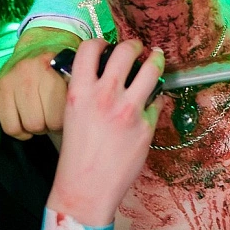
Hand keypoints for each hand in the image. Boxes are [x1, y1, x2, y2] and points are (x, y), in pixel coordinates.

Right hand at [0, 26, 81, 139]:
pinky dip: (19, 130)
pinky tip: (26, 123)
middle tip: (53, 118)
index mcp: (57, 69)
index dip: (66, 122)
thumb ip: (79, 94)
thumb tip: (80, 121)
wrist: (43, 39)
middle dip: (51, 126)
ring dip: (36, 128)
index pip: (62, 116)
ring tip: (41, 118)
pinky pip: (9, 125)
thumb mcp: (79, 73)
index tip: (68, 117)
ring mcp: (15, 78)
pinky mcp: (1, 85)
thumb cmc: (65, 63)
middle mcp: (34, 72)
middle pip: (44, 124)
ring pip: (27, 126)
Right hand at [48, 39, 164, 226]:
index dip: (100, 42)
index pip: (90, 48)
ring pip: (151, 70)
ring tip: (156, 57)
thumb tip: (103, 74)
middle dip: (134, 44)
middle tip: (137, 47)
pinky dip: (155, 100)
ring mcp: (129, 109)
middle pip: (125, 51)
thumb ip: (87, 91)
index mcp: (79, 91)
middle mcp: (105, 95)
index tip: (107, 45)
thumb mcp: (71, 114)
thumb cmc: (77, 153)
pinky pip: (157, 102)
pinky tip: (151, 102)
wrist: (87, 187)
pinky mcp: (147, 125)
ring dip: (155, 59)